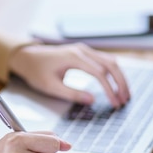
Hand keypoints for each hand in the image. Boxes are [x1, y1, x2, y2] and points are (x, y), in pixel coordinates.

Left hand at [9, 43, 129, 107]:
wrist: (27, 57)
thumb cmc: (36, 71)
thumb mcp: (51, 86)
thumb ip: (72, 94)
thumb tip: (92, 100)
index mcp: (74, 57)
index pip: (99, 73)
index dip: (110, 89)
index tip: (115, 103)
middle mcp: (82, 50)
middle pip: (110, 64)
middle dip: (120, 83)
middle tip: (125, 100)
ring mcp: (84, 50)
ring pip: (110, 61)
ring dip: (119, 77)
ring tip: (124, 94)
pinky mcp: (84, 53)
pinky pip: (104, 60)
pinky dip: (113, 72)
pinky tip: (116, 84)